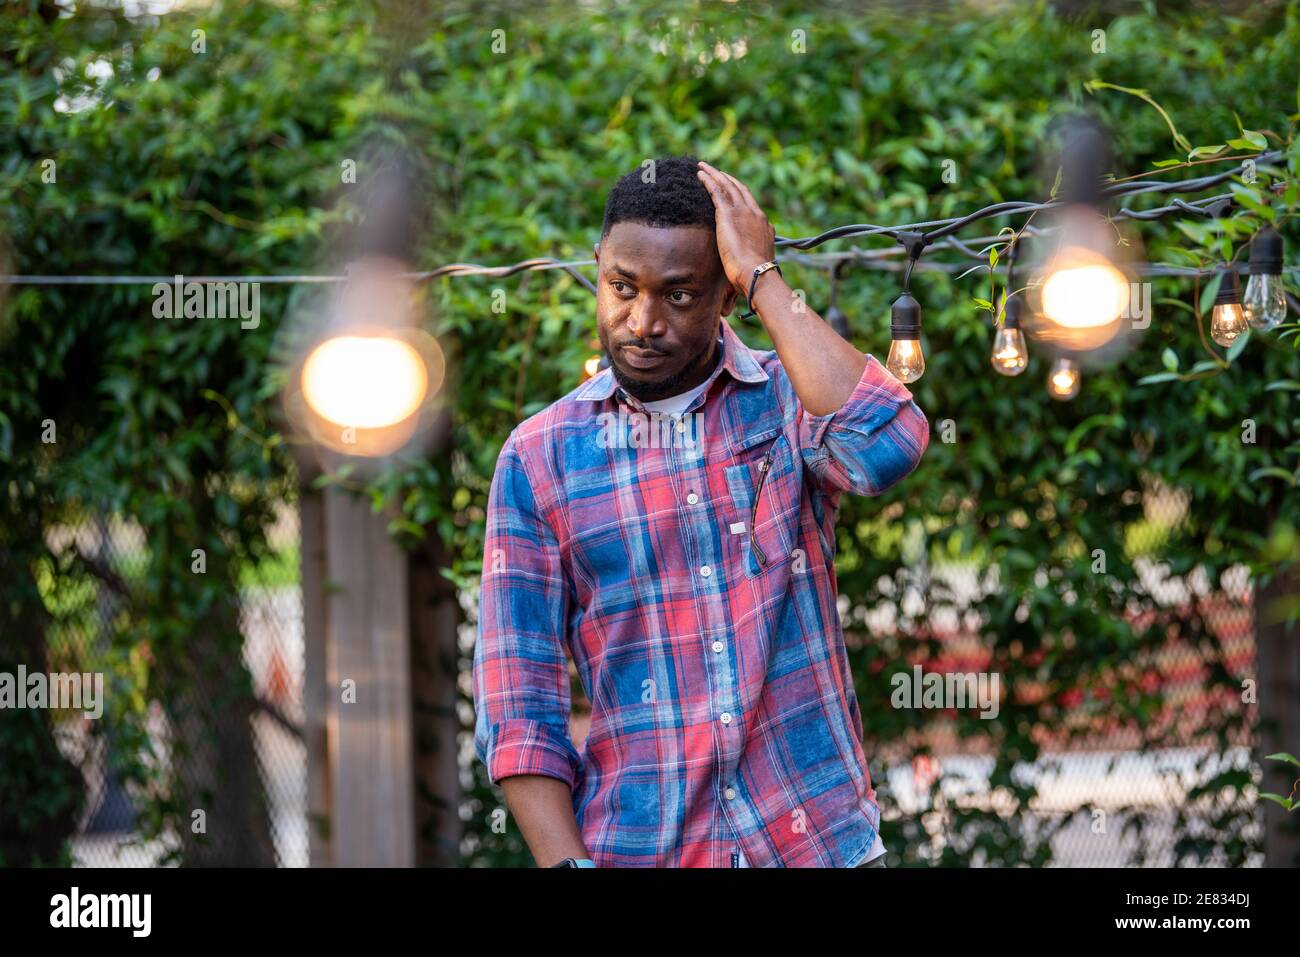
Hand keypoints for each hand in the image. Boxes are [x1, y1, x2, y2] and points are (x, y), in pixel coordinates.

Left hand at [696, 161, 776, 293]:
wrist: (756, 272)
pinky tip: (699, 175)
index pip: (749, 201)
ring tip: (703, 167)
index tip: (730, 186)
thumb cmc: (755, 273)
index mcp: (762, 222)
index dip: (738, 191)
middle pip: (738, 188)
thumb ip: (754, 250)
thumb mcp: (758, 258)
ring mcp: (742, 211)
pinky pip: (716, 190)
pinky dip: (708, 180)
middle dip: (726, 178)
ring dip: (714, 174)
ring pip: (726, 185)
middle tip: (715, 171)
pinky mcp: (727, 214)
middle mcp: (753, 212)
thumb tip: (750, 257)